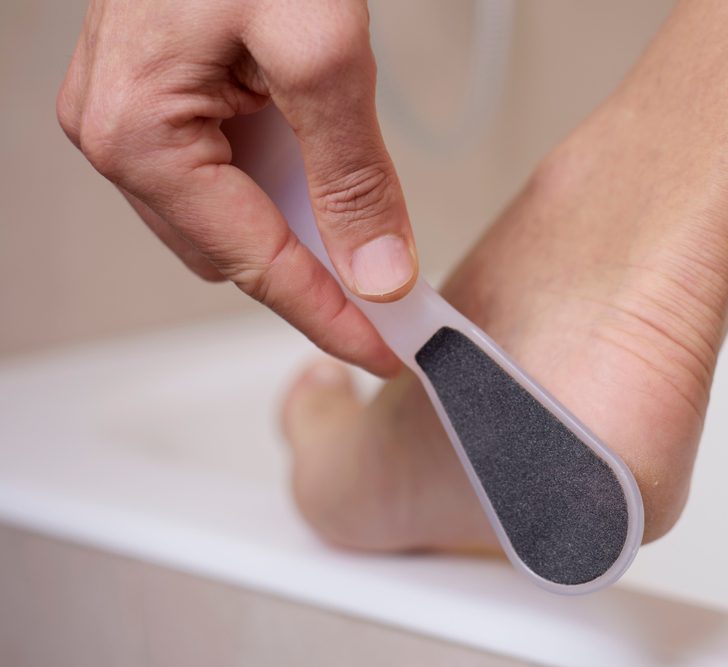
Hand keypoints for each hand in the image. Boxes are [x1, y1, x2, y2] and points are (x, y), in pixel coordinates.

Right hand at [57, 0, 415, 375]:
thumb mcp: (320, 49)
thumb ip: (350, 170)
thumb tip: (379, 268)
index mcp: (138, 132)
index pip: (252, 261)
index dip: (327, 315)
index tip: (385, 352)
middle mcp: (122, 134)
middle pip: (237, 249)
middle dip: (318, 280)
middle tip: (393, 310)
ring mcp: (139, 118)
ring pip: (236, 218)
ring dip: (305, 238)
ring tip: (372, 254)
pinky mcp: (168, 99)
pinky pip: (232, 176)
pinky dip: (290, 194)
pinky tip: (331, 197)